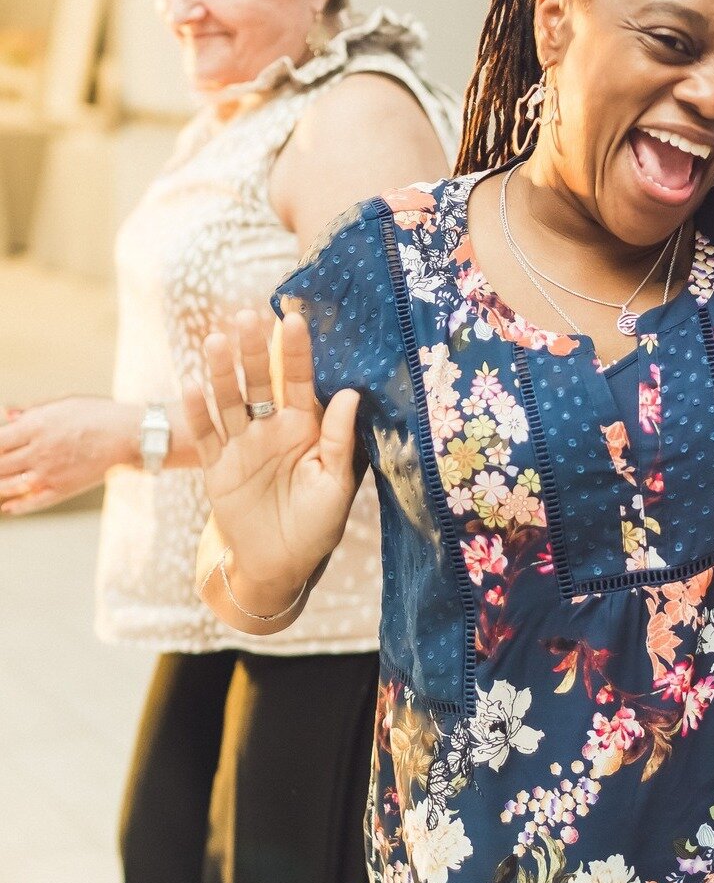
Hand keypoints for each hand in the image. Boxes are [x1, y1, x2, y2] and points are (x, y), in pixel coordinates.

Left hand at [0, 396, 136, 514]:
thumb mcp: (65, 402)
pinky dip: (17, 507)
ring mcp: (49, 473)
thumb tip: (7, 414)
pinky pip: (33, 502)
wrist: (130, 436)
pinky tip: (8, 507)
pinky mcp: (62, 489)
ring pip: (9, 485)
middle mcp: (39, 451)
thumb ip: (32, 409)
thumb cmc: (100, 414)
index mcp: (37, 426)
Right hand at [182, 310, 359, 592]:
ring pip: (229, 401)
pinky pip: (207, 437)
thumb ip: (338, 439)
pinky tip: (193, 389)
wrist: (279, 565)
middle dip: (253, 350)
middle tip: (246, 316)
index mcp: (305, 429)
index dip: (297, 352)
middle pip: (260, 382)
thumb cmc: (317, 526)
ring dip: (221, 373)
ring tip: (215, 342)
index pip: (300, 381)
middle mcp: (271, 429)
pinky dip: (199, 415)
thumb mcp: (336, 484)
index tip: (293, 320)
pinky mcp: (217, 468)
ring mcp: (242, 446)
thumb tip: (351, 393)